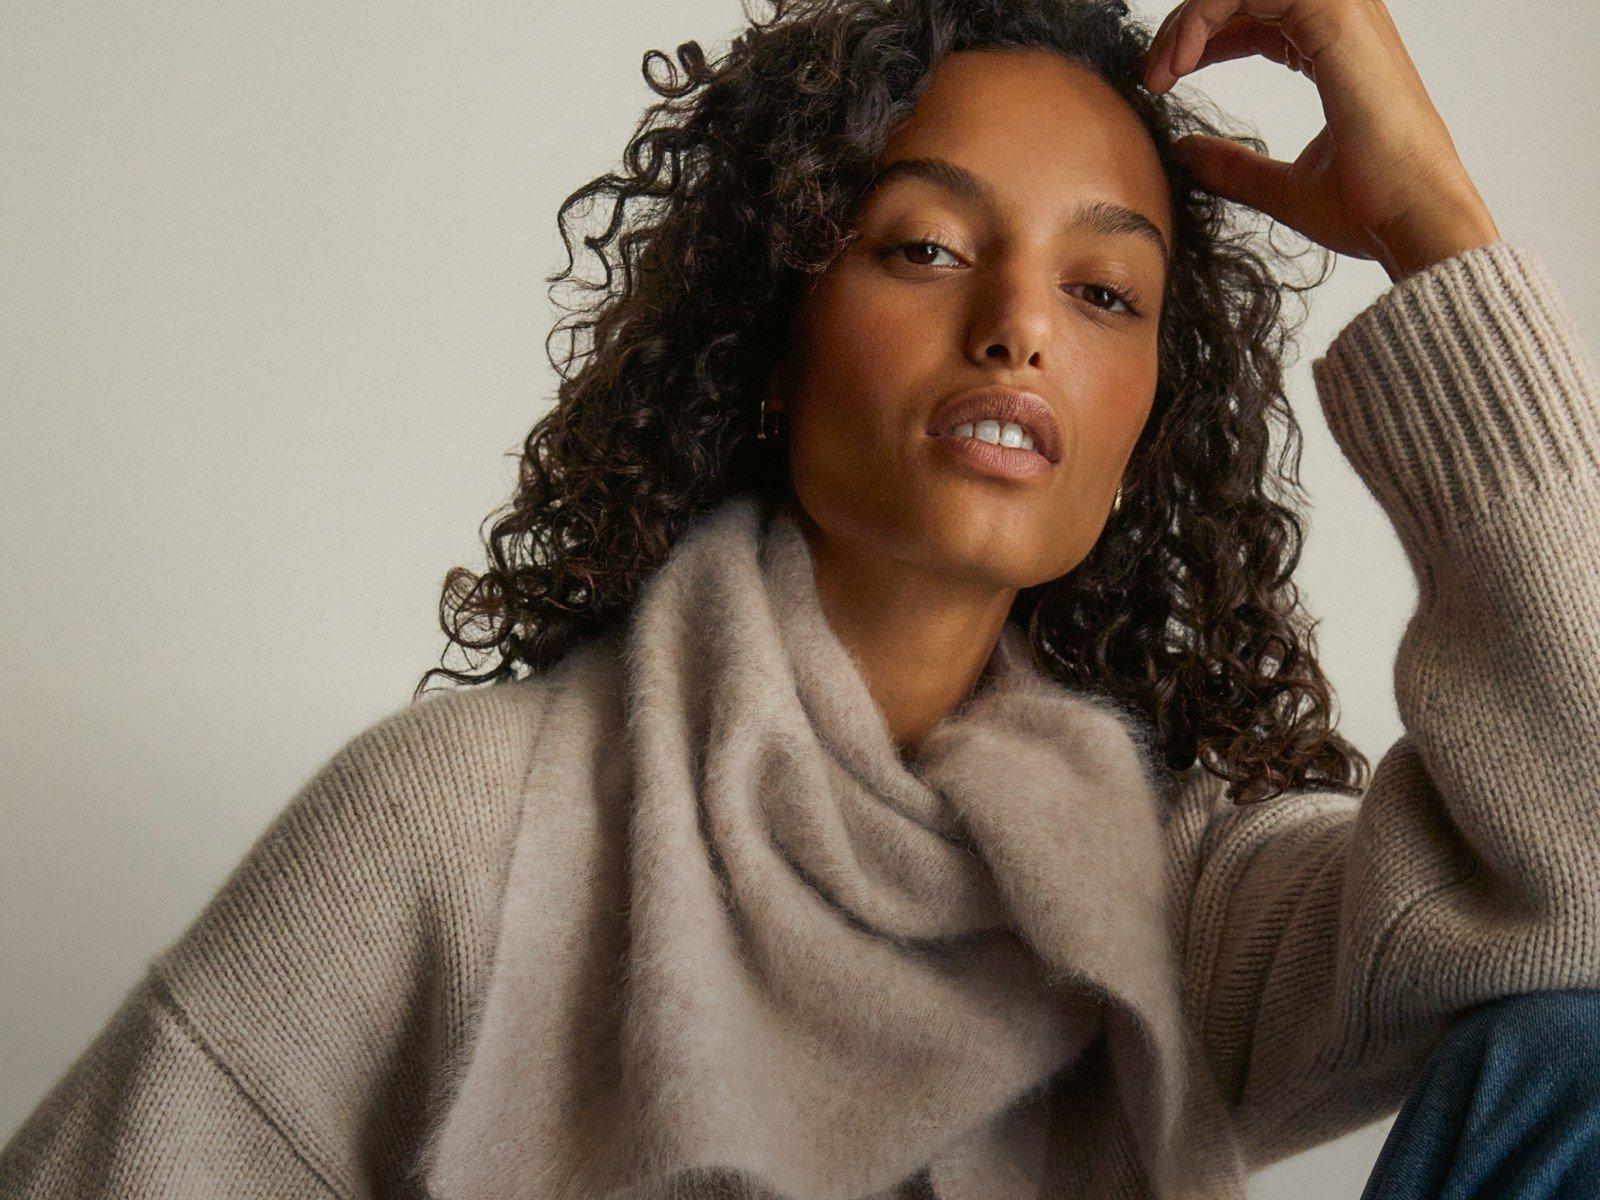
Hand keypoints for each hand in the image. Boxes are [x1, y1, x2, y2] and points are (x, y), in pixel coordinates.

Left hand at [1141, 0, 1500, 281]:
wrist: (1412, 222)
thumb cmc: (1370, 209)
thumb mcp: (1282, 187)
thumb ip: (1233, 166)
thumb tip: (1184, 154)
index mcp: (1336, 52)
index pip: (1260, 11)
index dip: (1206, 35)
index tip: (1164, 79)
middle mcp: (1346, 25)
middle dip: (1191, 20)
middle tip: (1154, 73)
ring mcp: (1348, 19)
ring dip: (1194, 16)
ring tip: (1161, 71)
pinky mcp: (1339, 24)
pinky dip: (1206, 14)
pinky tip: (1180, 63)